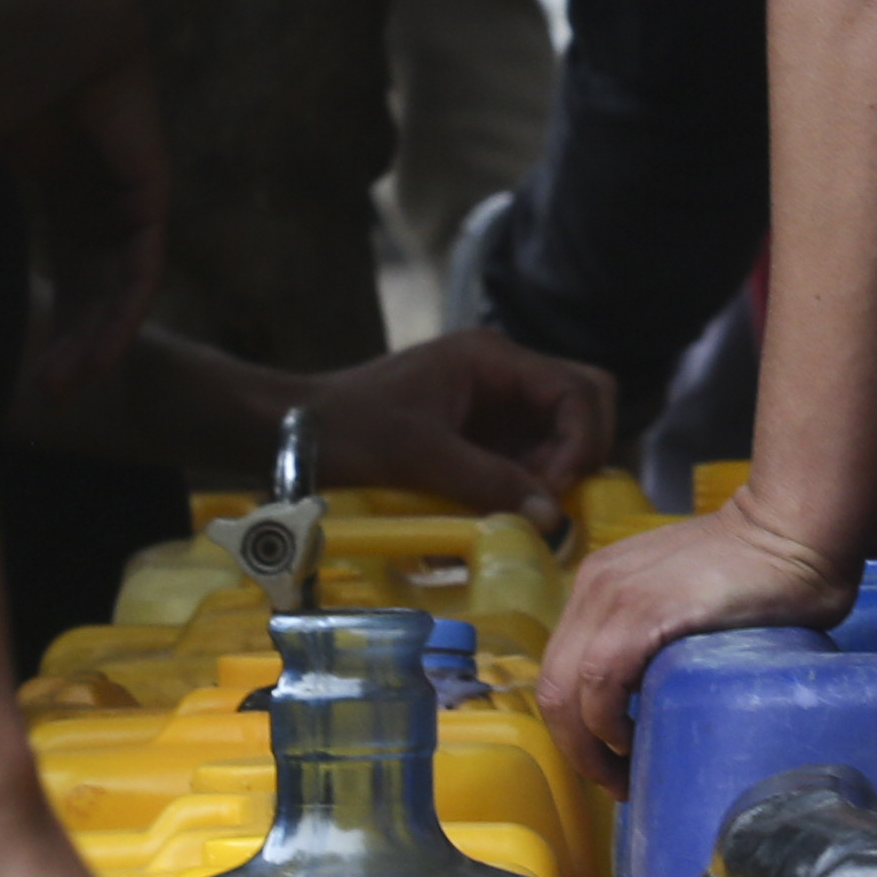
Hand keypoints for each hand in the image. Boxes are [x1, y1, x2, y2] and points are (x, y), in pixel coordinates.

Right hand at [0, 0, 165, 395]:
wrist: (23, 19)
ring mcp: (122, 167)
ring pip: (119, 270)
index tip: (29, 383)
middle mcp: (89, 168)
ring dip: (100, 332)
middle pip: (92, 271)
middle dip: (75, 337)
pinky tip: (101, 349)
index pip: (64, 257)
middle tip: (51, 395)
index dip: (50, 319)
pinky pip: (143, 251)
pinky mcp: (148, 170)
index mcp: (44, 160)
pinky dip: (124, 302)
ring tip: (71, 384)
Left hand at [287, 330, 616, 527]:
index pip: (577, 389)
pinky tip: (502, 513)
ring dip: (554, 475)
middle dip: (580, 453)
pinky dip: (527, 488)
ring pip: (560, 435)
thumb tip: (551, 518)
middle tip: (550, 499)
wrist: (294, 430)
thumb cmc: (349, 429)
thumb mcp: (418, 456)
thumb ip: (487, 482)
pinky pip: (527, 459)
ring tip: (522, 511)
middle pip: (582, 402)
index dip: (581, 440)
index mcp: (492, 359)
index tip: (555, 489)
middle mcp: (503, 375)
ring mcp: (494, 406)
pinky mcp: (481, 437)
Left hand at [537, 496, 860, 786]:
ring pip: (566, 690)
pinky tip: (633, 743)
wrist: (791, 532)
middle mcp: (594, 589)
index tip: (608, 761)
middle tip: (615, 782)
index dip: (575, 727)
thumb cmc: (760, 573)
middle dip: (576, 748)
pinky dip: (607, 723)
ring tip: (625, 775)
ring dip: (589, 747)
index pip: (561, 671)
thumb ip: (658, 639)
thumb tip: (655, 704)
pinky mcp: (641, 612)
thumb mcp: (684, 604)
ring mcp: (613, 596)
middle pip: (553, 687)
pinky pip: (599, 680)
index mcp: (599, 586)